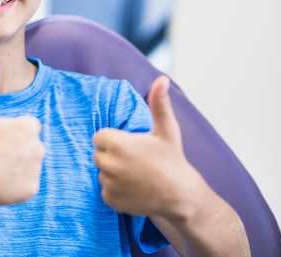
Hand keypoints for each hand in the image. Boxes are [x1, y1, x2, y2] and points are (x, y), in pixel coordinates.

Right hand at [0, 57, 44, 205]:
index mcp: (29, 127)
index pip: (27, 127)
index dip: (9, 131)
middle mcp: (38, 147)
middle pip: (28, 146)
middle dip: (15, 148)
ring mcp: (35, 170)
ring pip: (27, 165)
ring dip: (15, 165)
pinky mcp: (31, 190)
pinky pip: (25, 184)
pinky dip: (15, 184)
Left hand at [92, 76, 199, 217]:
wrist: (182, 195)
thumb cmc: (173, 160)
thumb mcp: (167, 130)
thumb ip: (159, 103)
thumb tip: (162, 79)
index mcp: (117, 143)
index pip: (99, 137)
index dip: (115, 140)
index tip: (131, 146)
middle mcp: (108, 163)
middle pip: (98, 154)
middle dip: (113, 156)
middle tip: (136, 160)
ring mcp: (108, 183)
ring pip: (102, 172)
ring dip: (114, 173)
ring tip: (137, 175)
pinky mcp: (110, 199)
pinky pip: (105, 190)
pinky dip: (116, 190)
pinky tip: (134, 188)